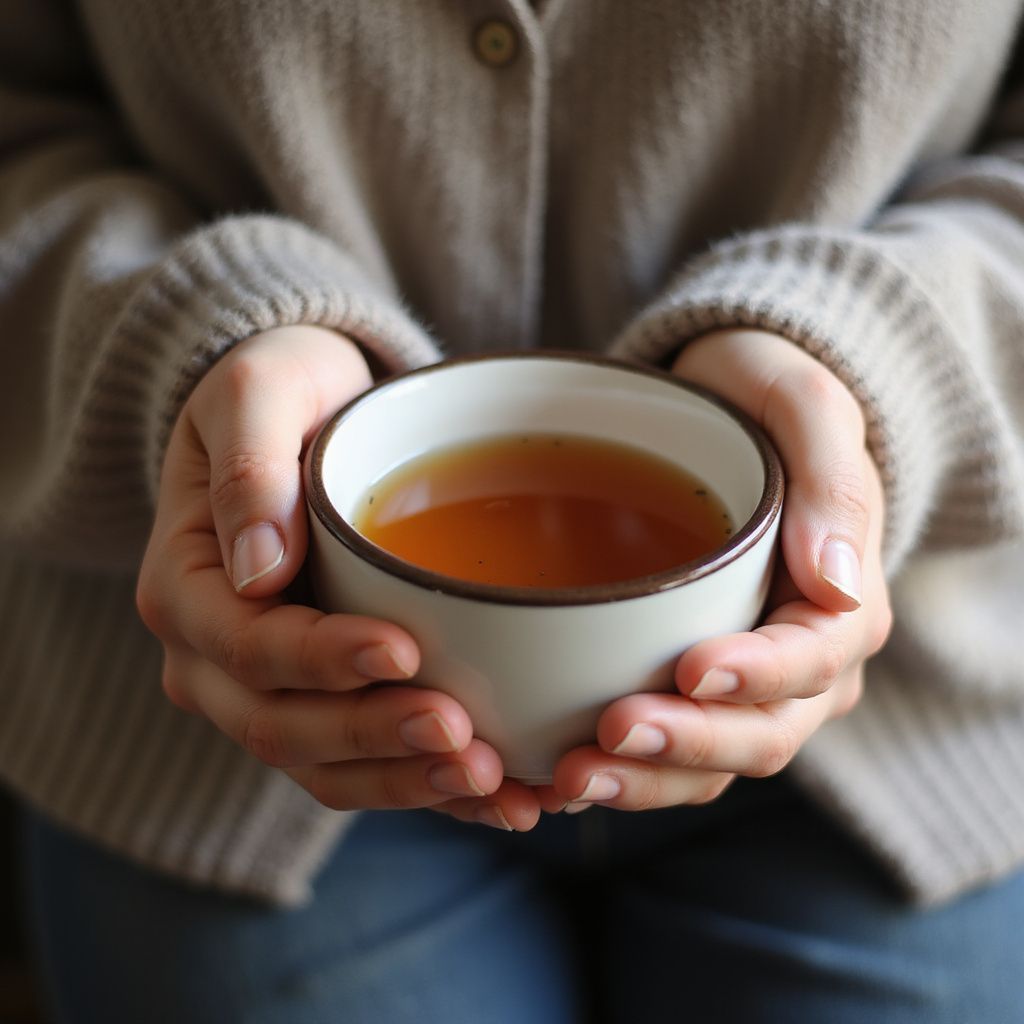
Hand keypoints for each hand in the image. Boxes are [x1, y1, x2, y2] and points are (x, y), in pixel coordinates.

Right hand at [136, 325, 539, 829]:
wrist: (302, 417)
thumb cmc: (280, 392)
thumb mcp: (257, 393)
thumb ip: (249, 469)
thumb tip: (257, 566)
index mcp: (185, 586)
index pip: (250, 645)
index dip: (323, 660)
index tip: (403, 647)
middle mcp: (213, 658)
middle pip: (285, 727)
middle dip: (376, 738)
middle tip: (463, 736)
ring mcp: (265, 690)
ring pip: (325, 766)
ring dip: (408, 784)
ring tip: (494, 782)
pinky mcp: (321, 702)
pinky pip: (364, 764)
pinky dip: (427, 787)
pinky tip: (500, 796)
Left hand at [542, 330, 891, 812]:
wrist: (714, 410)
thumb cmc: (759, 401)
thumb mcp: (803, 406)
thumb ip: (831, 481)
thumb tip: (837, 582)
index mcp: (841, 602)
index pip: (811, 660)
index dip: (757, 677)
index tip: (689, 666)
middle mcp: (801, 663)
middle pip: (759, 734)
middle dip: (687, 744)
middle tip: (608, 734)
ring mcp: (743, 688)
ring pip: (708, 763)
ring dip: (643, 778)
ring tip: (565, 777)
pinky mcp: (686, 691)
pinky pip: (663, 753)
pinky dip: (616, 771)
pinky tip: (549, 773)